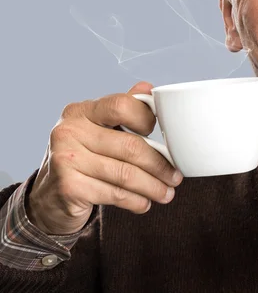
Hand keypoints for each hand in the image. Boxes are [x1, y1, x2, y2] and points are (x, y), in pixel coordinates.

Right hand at [26, 82, 183, 235]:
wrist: (47, 195)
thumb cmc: (82, 156)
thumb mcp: (97, 128)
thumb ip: (122, 109)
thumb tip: (149, 89)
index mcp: (81, 110)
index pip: (122, 105)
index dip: (146, 118)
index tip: (162, 136)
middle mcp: (69, 131)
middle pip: (130, 146)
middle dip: (159, 164)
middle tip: (175, 177)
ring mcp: (66, 159)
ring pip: (125, 174)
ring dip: (152, 187)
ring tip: (166, 194)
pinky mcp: (68, 187)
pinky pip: (114, 194)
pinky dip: (135, 201)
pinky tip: (144, 203)